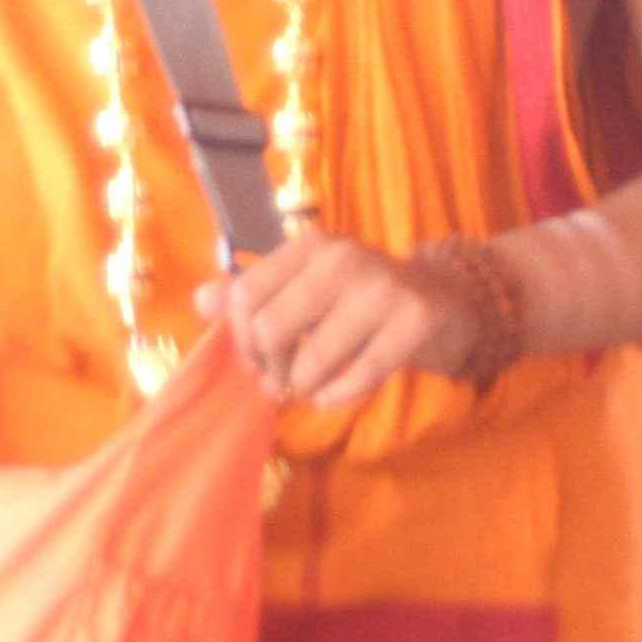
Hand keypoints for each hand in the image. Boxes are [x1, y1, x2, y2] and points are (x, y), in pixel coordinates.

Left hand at [226, 233, 465, 412]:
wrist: (441, 300)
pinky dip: (336, 397)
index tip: (255, 357)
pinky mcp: (414, 322)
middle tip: (281, 379)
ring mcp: (382, 288)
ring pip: (312, 360)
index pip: (246, 295)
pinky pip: (358, 378)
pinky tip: (331, 396)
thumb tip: (200, 301)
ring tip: (308, 388)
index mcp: (310, 244)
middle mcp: (343, 258)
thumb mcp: (305, 285)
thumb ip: (252, 293)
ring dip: (303, 387)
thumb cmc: (358, 298)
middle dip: (270, 367)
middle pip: (271, 330)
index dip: (241, 338)